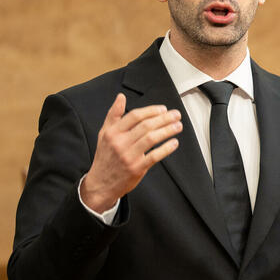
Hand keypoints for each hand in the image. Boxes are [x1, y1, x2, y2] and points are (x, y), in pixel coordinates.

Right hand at [79, 93, 181, 212]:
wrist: (101, 183)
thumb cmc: (106, 156)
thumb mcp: (104, 133)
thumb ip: (113, 114)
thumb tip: (120, 97)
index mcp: (113, 132)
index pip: (135, 116)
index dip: (151, 111)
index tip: (163, 109)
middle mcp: (120, 143)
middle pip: (146, 126)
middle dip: (164, 119)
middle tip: (176, 115)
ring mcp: (129, 156)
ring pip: (152, 139)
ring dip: (168, 131)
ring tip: (178, 126)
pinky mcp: (137, 168)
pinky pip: (155, 156)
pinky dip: (166, 148)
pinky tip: (174, 143)